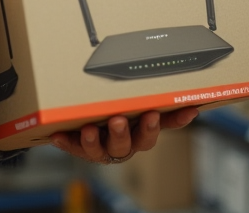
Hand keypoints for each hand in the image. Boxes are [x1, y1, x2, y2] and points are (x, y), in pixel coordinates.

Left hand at [49, 107, 199, 163]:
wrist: (86, 122)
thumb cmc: (120, 111)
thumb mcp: (140, 106)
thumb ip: (160, 101)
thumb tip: (190, 98)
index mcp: (141, 132)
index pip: (156, 130)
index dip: (160, 125)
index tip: (158, 113)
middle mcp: (125, 143)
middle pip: (128, 145)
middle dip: (123, 134)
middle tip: (117, 120)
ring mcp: (103, 149)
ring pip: (102, 151)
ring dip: (95, 141)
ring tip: (90, 130)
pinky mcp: (81, 149)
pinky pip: (74, 148)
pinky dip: (67, 142)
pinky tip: (58, 135)